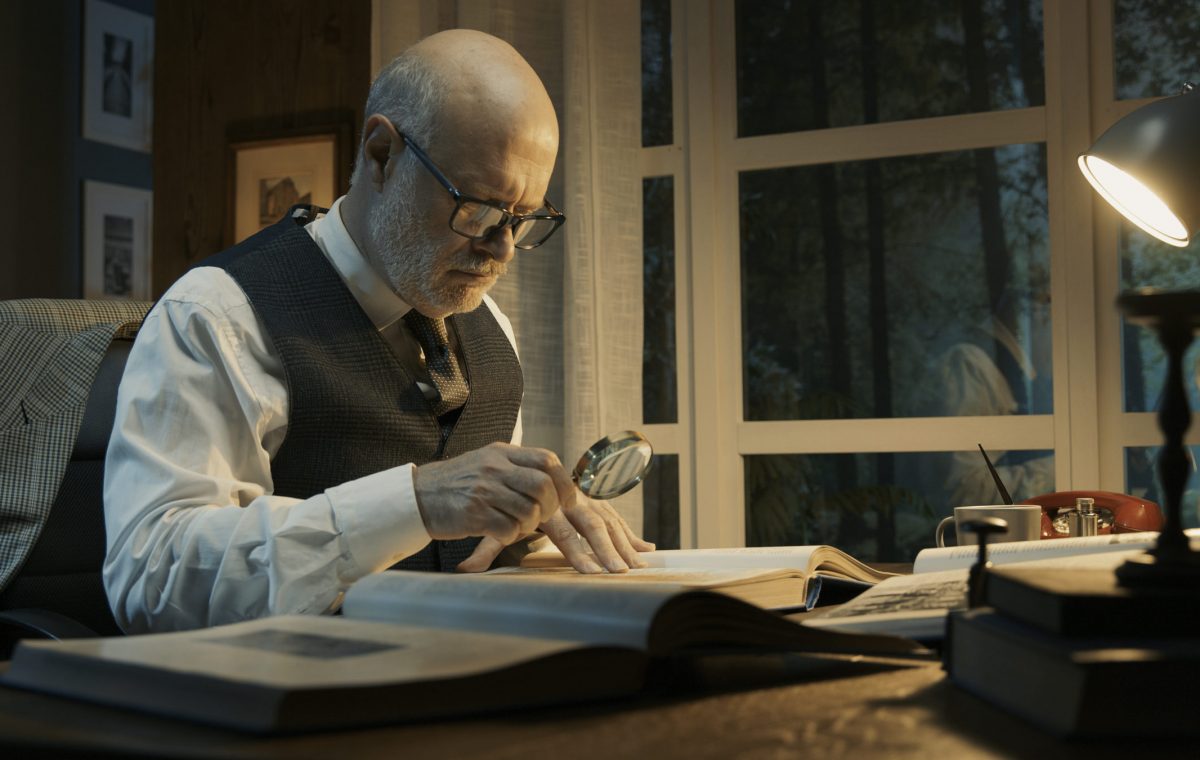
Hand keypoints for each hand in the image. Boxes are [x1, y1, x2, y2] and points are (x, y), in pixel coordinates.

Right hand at [413, 443, 575, 545]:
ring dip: (530, 525)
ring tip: (518, 525)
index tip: (567, 499)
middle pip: (542, 486)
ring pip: (529, 511)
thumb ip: (515, 465)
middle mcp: (494, 468)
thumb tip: (551, 477)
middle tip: (543, 517)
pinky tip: (501, 532)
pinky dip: (511, 536)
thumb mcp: (486, 461)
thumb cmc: (456, 483)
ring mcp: (484, 491)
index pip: (547, 459)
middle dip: (550, 507)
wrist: (417, 496)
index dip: (563, 482)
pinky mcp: (474, 514)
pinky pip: (508, 530)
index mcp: (502, 453)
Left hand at [457, 491, 655, 572]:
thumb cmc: (507, 501)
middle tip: (618, 572)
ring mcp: (584, 501)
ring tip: (638, 566)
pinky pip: (615, 519)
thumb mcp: (495, 523)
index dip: (578, 553)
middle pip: (593, 525)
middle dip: (608, 550)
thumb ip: (485, 546)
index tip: (591, 572)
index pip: (565, 532)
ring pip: (609, 521)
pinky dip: (632, 535)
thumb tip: (464, 571)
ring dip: (625, 544)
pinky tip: (648, 550)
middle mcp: (569, 501)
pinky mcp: (594, 504)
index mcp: (546, 506)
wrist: (519, 468)